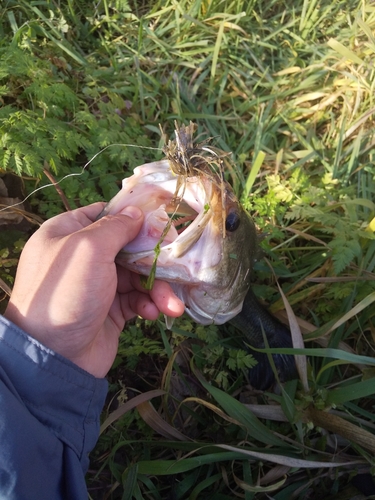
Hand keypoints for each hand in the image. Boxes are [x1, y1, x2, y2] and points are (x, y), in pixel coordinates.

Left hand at [4, 203, 184, 376]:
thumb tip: (136, 212)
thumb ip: (115, 227)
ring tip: (171, 305)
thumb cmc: (66, 292)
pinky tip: (154, 314)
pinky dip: (148, 305)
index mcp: (68, 233)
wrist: (55, 356)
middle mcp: (83, 257)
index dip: (132, 217)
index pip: (104, 215)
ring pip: (137, 276)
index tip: (159, 222)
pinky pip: (137, 299)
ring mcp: (97, 284)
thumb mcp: (89, 249)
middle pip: (129, 247)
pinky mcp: (111, 310)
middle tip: (176, 267)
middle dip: (153, 261)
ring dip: (157, 289)